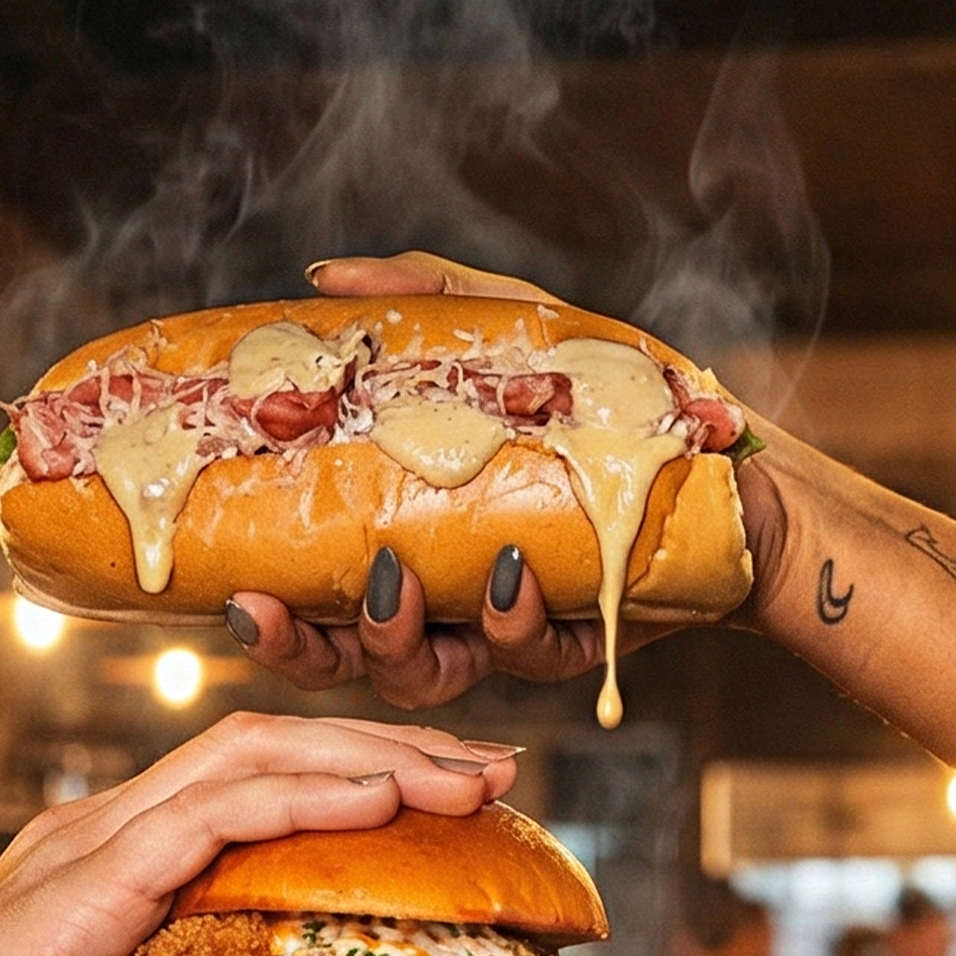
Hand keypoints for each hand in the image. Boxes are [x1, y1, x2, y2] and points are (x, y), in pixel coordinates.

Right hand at [0, 712, 516, 955]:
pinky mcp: (73, 890)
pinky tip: (382, 803)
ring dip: (372, 760)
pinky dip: (301, 802)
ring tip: (466, 778)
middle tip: (497, 772)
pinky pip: (203, 821)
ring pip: (250, 763)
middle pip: (274, 754)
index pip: (266, 796)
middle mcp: (112, 843)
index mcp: (128, 879)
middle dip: (396, 752)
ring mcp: (89, 855)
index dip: (371, 787)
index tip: (466, 810)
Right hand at [228, 251, 756, 713]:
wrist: (726, 456)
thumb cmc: (614, 398)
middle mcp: (444, 602)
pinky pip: (525, 657)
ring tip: (401, 578)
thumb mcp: (514, 330)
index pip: (315, 599)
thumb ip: (421, 303)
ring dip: (396, 638)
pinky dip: (510, 624)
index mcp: (407, 541)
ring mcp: (503, 631)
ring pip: (421, 676)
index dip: (268, 614)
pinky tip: (511, 575)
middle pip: (345, 659)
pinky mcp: (573, 645)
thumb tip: (319, 279)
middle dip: (299, 648)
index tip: (229, 591)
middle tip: (270, 610)